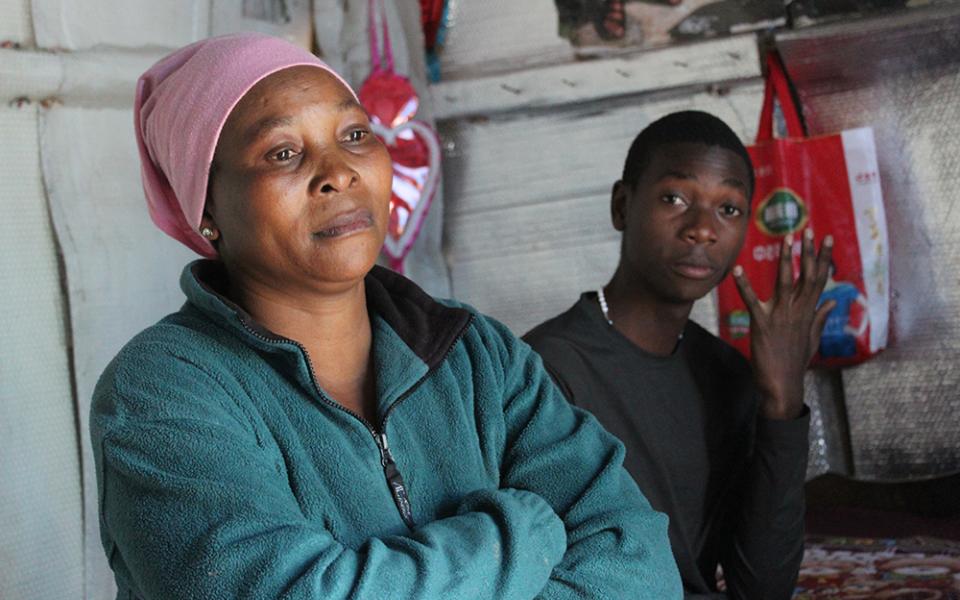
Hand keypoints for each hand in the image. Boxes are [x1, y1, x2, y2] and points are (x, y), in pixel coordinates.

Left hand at [732, 229, 834, 419]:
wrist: (782, 384)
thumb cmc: (795, 362)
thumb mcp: (812, 339)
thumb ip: (820, 318)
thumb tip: (830, 302)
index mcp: (808, 312)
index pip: (819, 279)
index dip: (823, 258)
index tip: (826, 239)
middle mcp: (798, 311)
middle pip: (807, 276)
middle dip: (809, 252)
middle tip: (809, 230)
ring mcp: (781, 316)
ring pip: (786, 282)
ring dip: (786, 259)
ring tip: (786, 239)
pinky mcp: (761, 323)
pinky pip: (751, 300)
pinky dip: (743, 284)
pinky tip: (737, 269)